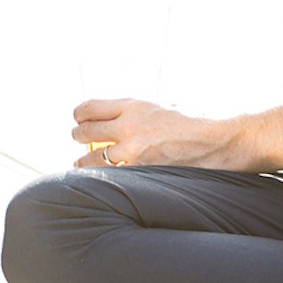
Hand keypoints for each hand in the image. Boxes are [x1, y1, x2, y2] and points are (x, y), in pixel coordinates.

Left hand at [71, 98, 221, 168]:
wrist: (206, 142)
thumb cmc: (180, 124)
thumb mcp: (151, 107)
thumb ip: (126, 111)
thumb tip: (98, 117)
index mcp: (131, 105)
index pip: (90, 108)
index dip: (79, 114)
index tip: (78, 118)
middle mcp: (128, 125)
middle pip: (87, 131)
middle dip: (78, 134)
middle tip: (76, 137)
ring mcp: (133, 150)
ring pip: (94, 157)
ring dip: (83, 160)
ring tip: (79, 161)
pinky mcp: (140, 170)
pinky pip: (111, 174)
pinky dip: (101, 175)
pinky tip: (96, 177)